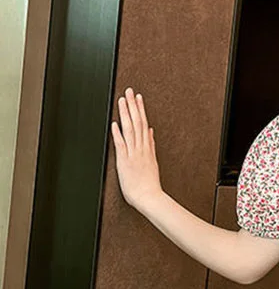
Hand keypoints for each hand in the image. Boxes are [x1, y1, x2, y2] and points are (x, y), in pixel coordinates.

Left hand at [111, 87, 162, 211]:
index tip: (138, 98)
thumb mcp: (153, 161)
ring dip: (127, 114)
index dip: (140, 110)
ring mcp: (133, 154)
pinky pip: (122, 145)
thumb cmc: (149, 184)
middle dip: (133, 106)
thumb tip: (150, 132)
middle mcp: (140, 149)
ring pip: (131, 130)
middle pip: (137, 123)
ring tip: (123, 100)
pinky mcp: (125, 161)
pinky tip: (115, 123)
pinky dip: (118, 134)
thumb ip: (151, 145)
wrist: (149, 198)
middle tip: (130, 91)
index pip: (143, 124)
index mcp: (147, 148)